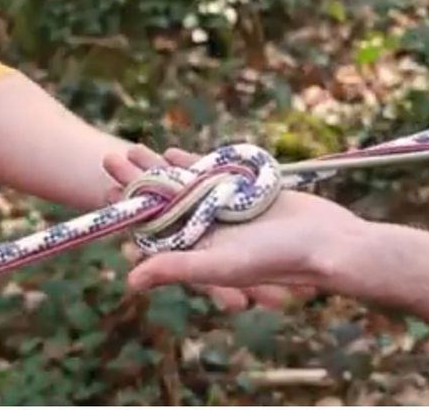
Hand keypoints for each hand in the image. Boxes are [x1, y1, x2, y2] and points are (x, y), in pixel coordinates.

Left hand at [118, 157, 367, 294]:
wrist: (326, 241)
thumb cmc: (277, 260)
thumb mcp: (221, 264)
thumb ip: (176, 269)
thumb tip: (128, 279)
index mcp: (198, 253)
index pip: (152, 232)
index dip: (126, 213)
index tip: (102, 192)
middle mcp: (208, 234)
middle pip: (163, 205)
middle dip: (136, 183)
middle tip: (107, 159)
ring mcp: (225, 212)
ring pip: (182, 187)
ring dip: (158, 169)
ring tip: (132, 148)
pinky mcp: (243, 194)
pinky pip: (209, 178)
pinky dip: (190, 166)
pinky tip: (171, 153)